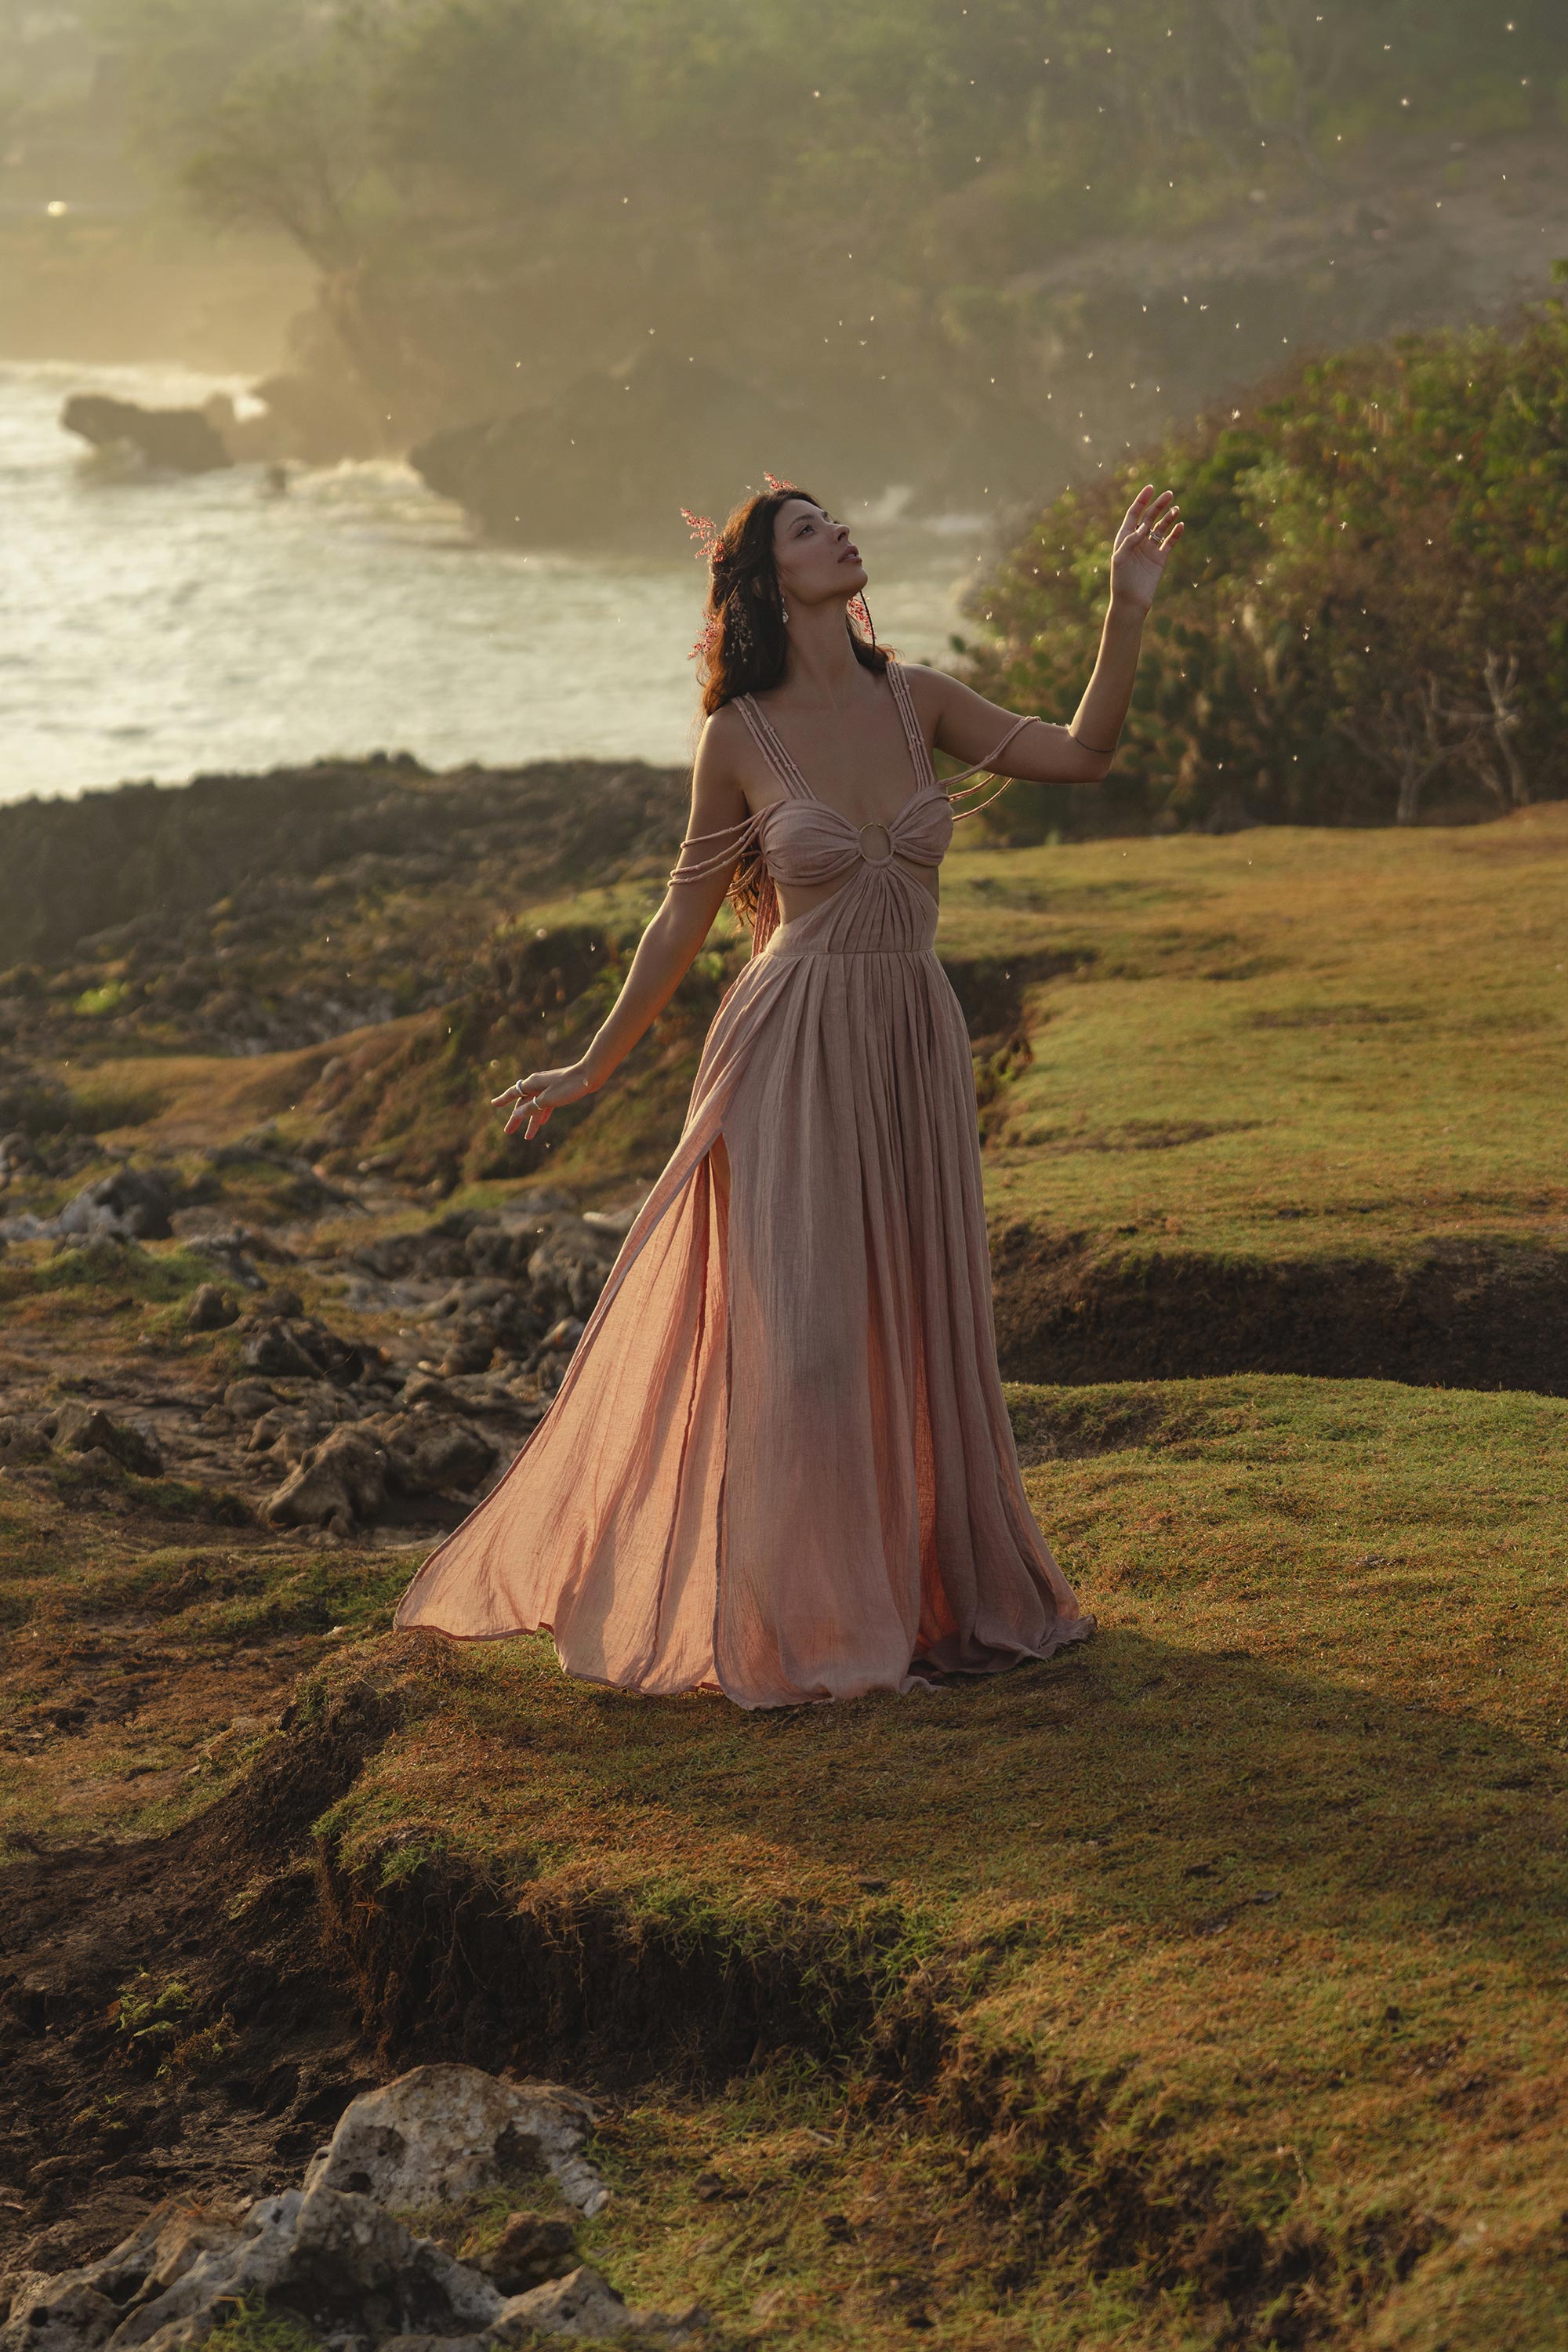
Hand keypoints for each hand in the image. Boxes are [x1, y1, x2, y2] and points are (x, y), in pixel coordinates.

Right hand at [491, 1061, 597, 1139]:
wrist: (590, 1075)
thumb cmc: (569, 1086)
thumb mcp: (547, 1099)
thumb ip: (531, 1107)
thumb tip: (516, 1113)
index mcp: (532, 1083)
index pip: (513, 1093)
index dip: (503, 1100)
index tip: (493, 1105)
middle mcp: (538, 1084)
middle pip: (523, 1103)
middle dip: (516, 1118)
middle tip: (508, 1132)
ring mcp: (549, 1088)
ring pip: (536, 1106)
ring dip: (531, 1121)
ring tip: (527, 1137)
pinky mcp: (559, 1091)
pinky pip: (547, 1105)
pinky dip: (543, 1114)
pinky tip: (544, 1122)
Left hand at [1109, 484, 1181, 612]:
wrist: (1131, 602)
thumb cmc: (1121, 581)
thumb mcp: (1120, 558)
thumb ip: (1130, 541)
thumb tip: (1144, 527)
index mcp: (1125, 537)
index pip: (1134, 514)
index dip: (1142, 500)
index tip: (1151, 488)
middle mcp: (1138, 541)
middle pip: (1149, 517)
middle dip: (1158, 505)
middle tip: (1169, 494)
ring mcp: (1150, 549)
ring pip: (1161, 528)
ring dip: (1168, 518)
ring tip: (1176, 510)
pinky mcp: (1160, 559)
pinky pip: (1170, 542)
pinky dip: (1175, 534)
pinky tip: (1181, 525)